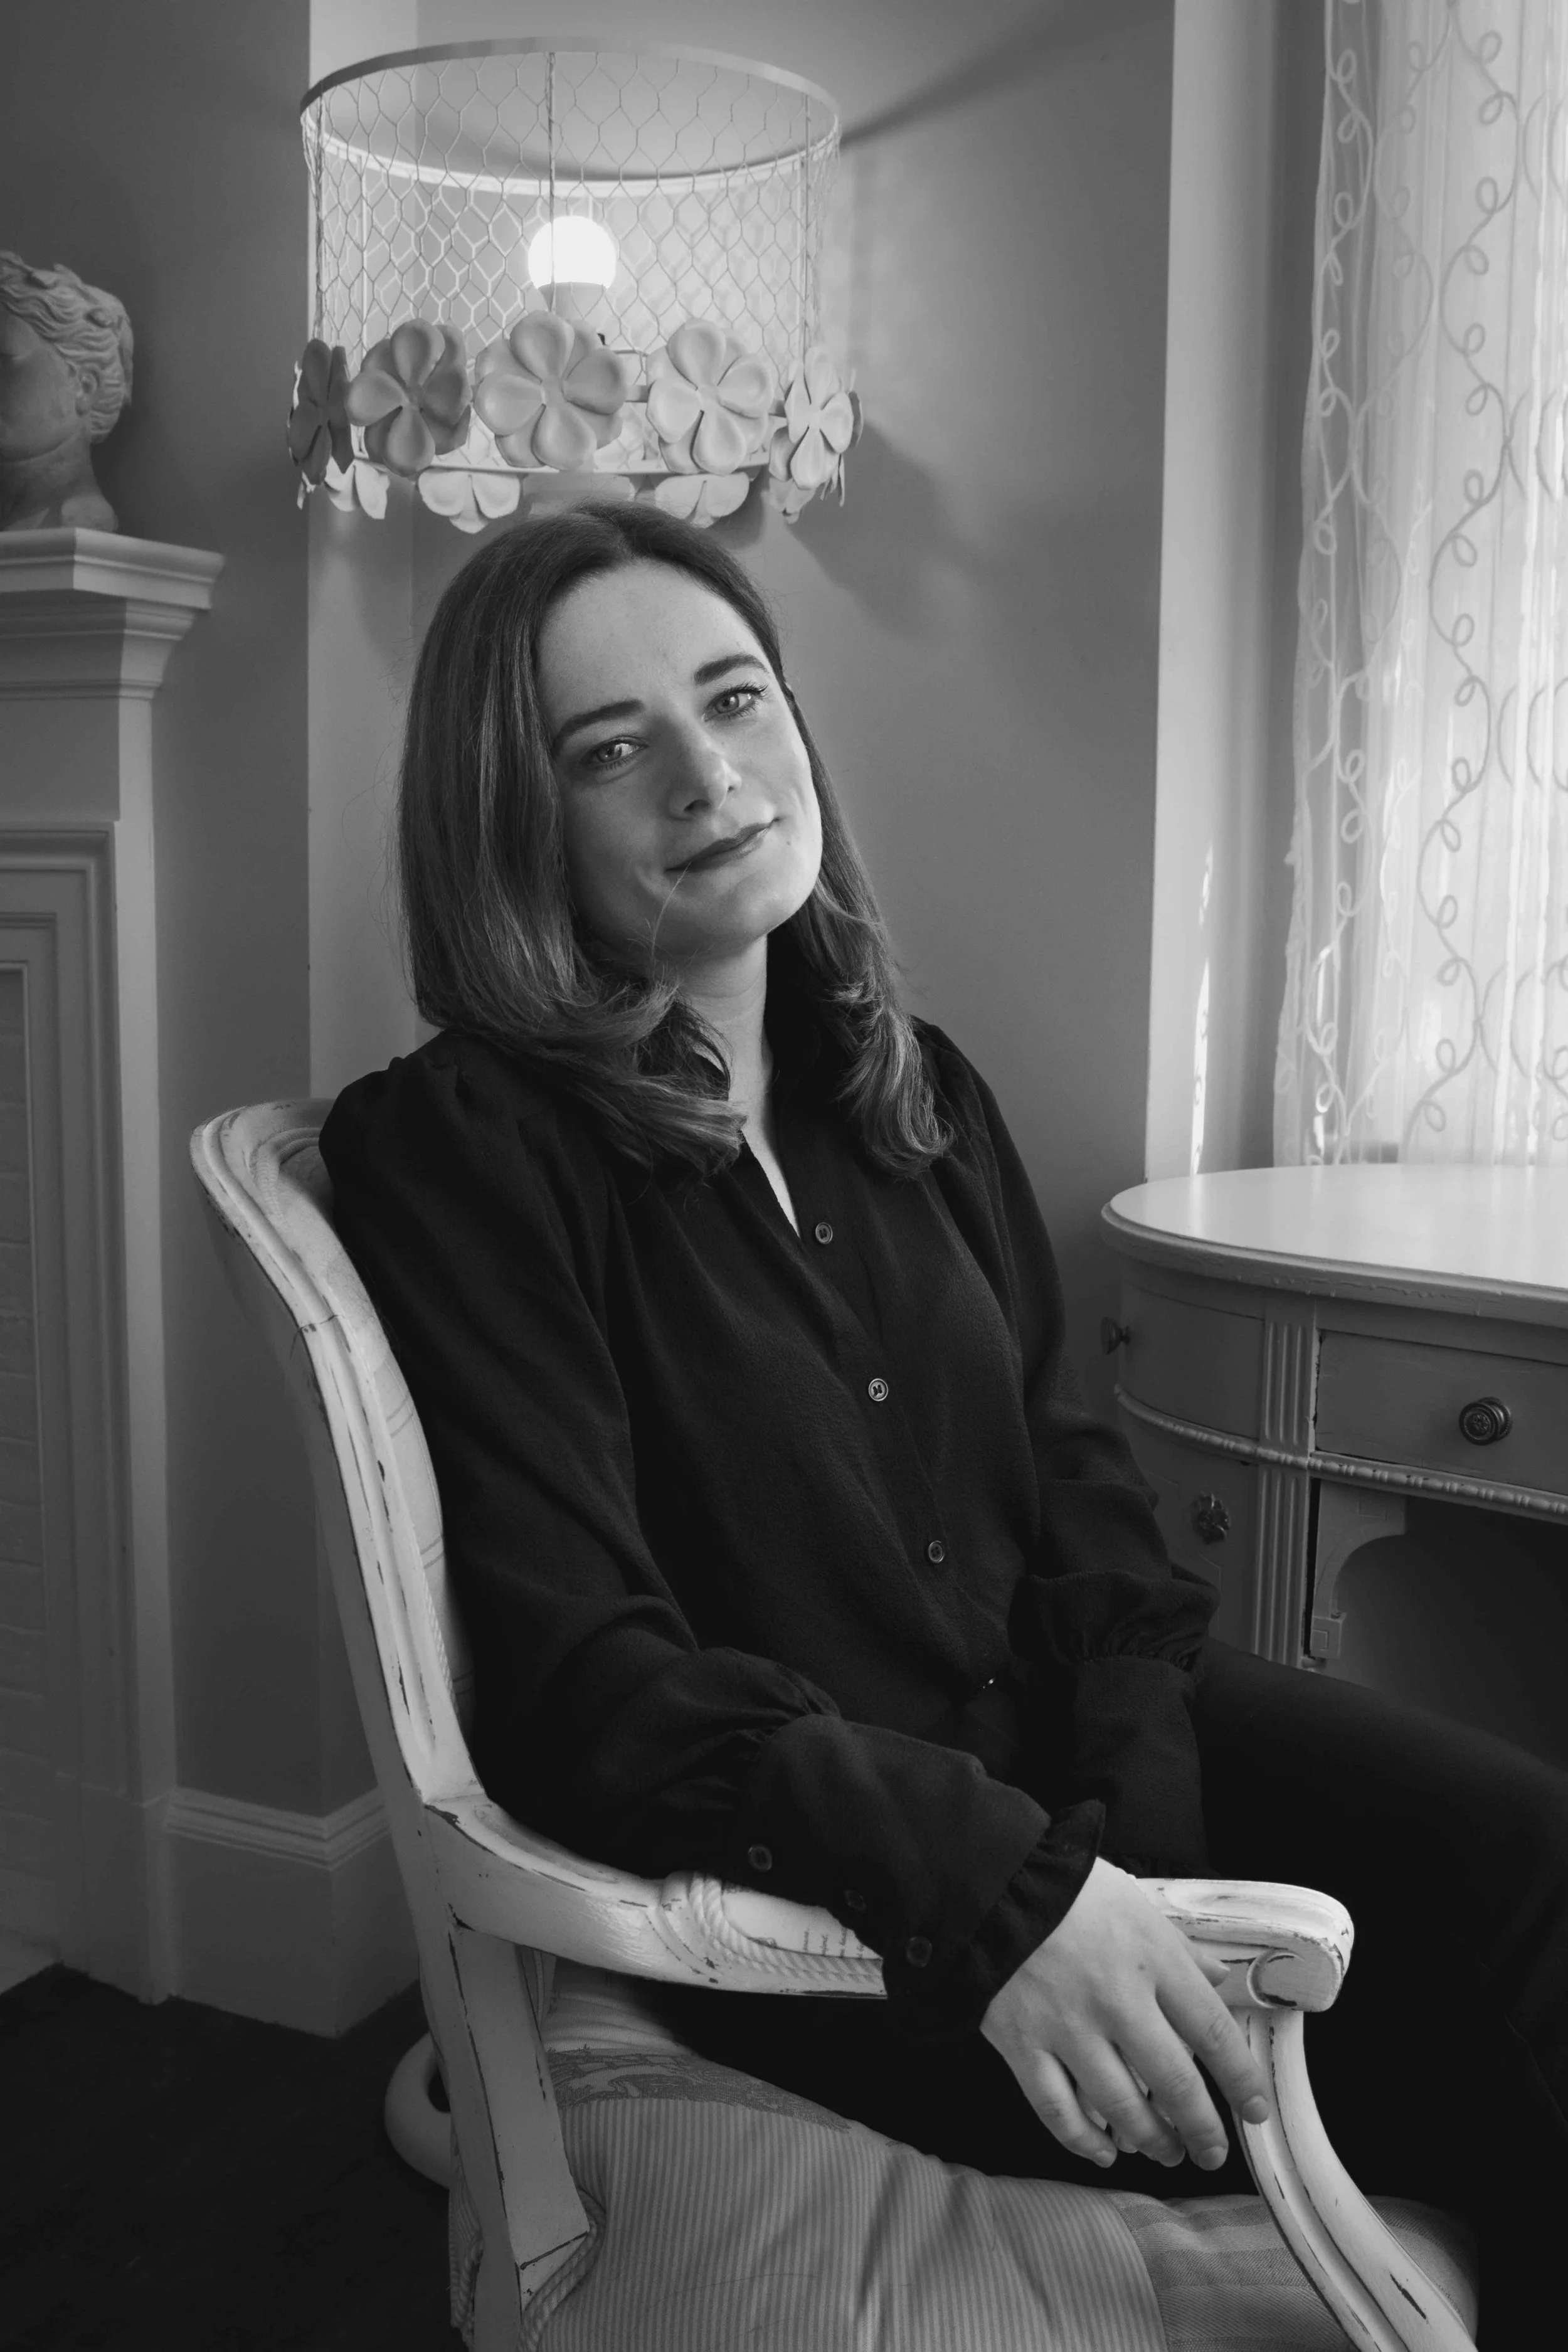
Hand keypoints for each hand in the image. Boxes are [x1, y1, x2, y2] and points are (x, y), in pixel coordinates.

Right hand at [979, 1858, 1271, 2170]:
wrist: (990, 1885)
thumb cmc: (1068, 1888)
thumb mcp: (1135, 1904)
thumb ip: (1179, 1949)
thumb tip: (1219, 1978)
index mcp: (1151, 1960)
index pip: (1211, 2031)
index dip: (1239, 2078)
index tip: (1253, 2108)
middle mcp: (1116, 2001)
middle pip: (1174, 2083)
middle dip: (1201, 2128)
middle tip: (1211, 2153)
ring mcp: (1067, 2029)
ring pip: (1121, 2107)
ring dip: (1151, 2140)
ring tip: (1167, 2153)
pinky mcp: (1023, 2046)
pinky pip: (1057, 2110)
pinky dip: (1083, 2141)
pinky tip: (1102, 2153)